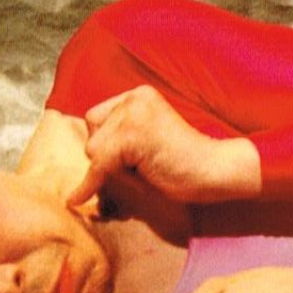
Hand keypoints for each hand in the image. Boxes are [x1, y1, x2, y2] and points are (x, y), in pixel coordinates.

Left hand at [65, 85, 260, 205]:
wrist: (214, 169)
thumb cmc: (185, 162)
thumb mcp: (147, 139)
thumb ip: (121, 135)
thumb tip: (83, 152)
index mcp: (140, 94)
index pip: (97, 117)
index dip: (106, 142)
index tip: (125, 159)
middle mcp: (135, 98)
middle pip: (93, 132)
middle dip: (106, 155)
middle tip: (140, 167)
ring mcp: (133, 115)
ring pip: (94, 150)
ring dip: (112, 170)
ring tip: (145, 172)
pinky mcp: (130, 137)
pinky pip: (99, 166)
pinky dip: (90, 185)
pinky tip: (78, 198)